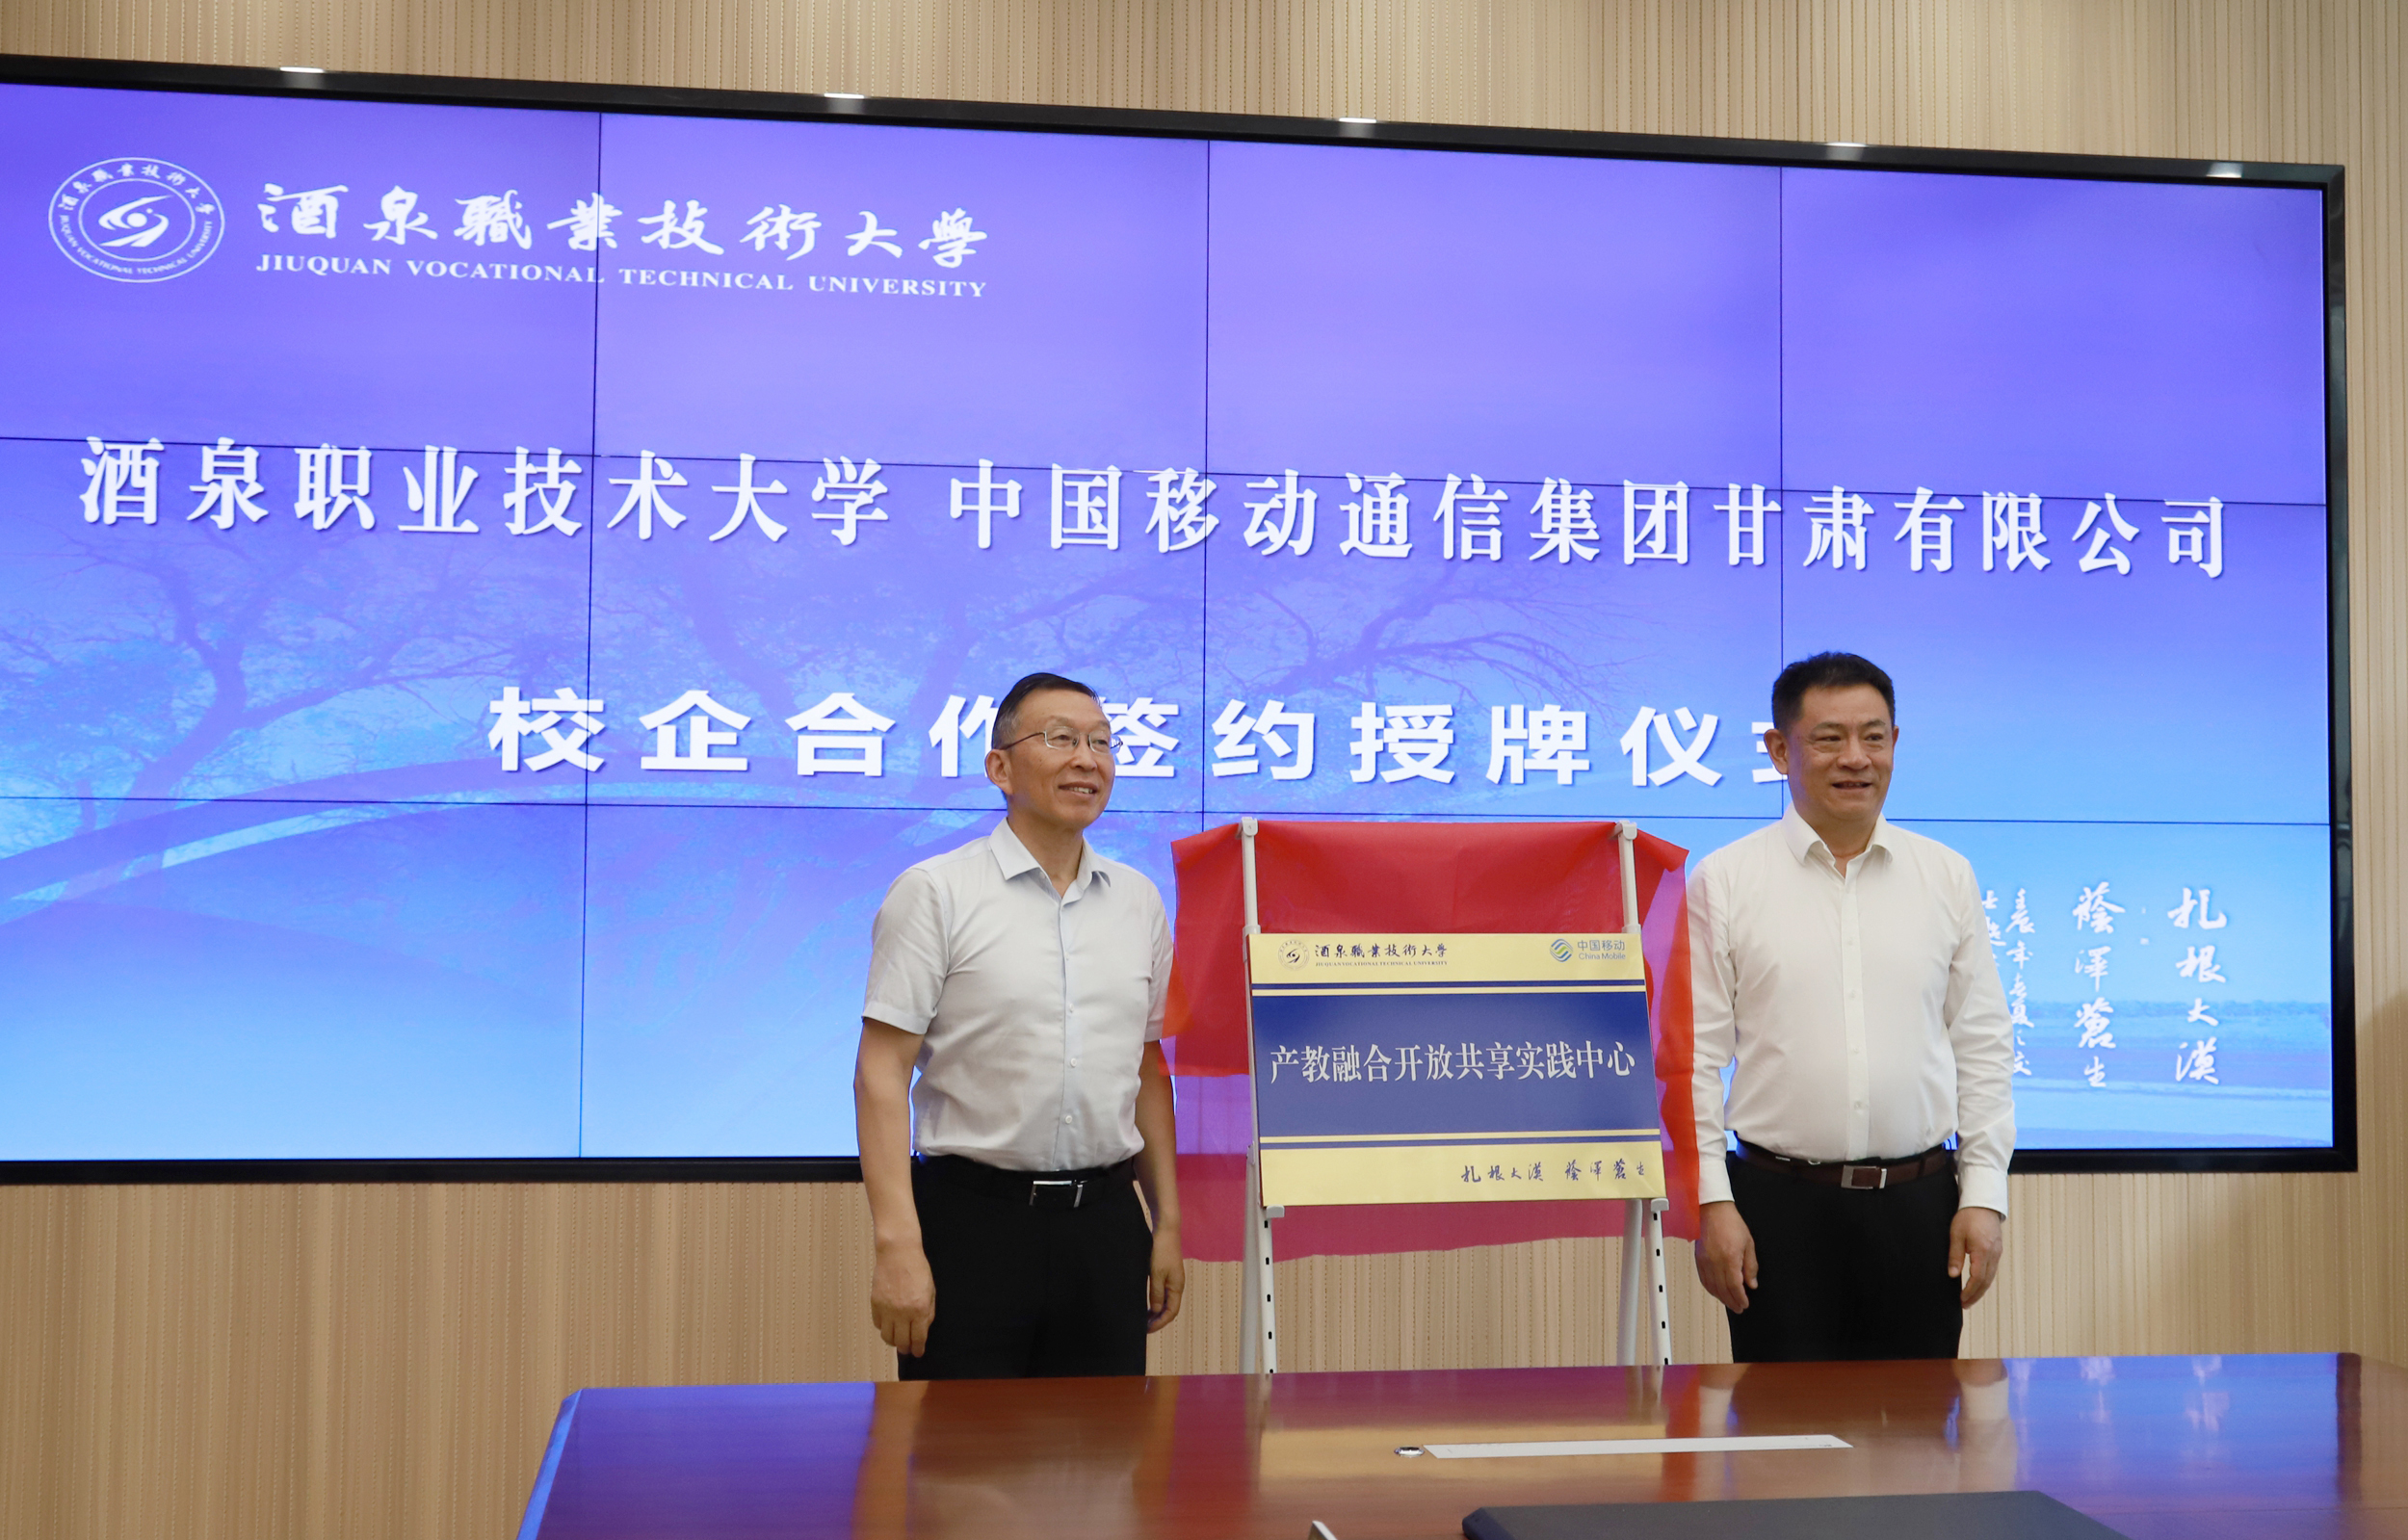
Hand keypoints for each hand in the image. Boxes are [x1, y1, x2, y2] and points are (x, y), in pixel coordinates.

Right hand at [871, 1239, 935, 1355]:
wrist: (898, 1252)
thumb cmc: (918, 1269)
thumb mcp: (931, 1291)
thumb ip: (928, 1312)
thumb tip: (923, 1329)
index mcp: (920, 1309)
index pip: (918, 1338)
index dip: (918, 1349)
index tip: (918, 1353)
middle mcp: (903, 1312)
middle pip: (901, 1341)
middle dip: (905, 1348)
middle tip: (907, 1348)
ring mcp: (887, 1309)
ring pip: (887, 1337)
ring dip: (893, 1341)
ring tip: (897, 1339)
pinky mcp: (875, 1303)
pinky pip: (878, 1324)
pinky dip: (883, 1327)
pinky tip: (888, 1324)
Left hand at [1147, 1226, 1185, 1332]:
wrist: (1166, 1229)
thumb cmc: (1161, 1250)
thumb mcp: (1156, 1274)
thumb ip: (1156, 1293)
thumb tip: (1156, 1311)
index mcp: (1177, 1287)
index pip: (1171, 1312)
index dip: (1160, 1323)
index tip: (1147, 1330)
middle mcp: (1176, 1285)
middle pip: (1170, 1309)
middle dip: (1158, 1320)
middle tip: (1144, 1327)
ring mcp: (1172, 1279)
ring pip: (1166, 1301)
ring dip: (1157, 1311)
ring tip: (1144, 1318)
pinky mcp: (1167, 1273)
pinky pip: (1163, 1293)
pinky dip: (1156, 1301)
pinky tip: (1147, 1302)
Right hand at [1694, 1200, 1756, 1312]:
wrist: (1713, 1210)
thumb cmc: (1731, 1223)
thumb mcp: (1749, 1244)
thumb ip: (1751, 1266)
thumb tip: (1752, 1284)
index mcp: (1730, 1258)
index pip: (1734, 1285)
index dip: (1740, 1298)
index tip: (1745, 1304)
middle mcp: (1715, 1262)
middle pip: (1723, 1289)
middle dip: (1732, 1301)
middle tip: (1739, 1308)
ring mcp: (1705, 1261)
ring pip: (1712, 1287)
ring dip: (1721, 1298)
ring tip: (1729, 1303)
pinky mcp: (1699, 1259)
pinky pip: (1703, 1279)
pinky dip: (1710, 1289)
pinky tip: (1716, 1292)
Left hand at [1950, 1206, 2003, 1306]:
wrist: (1983, 1203)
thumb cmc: (1968, 1217)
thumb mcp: (1956, 1235)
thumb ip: (1955, 1256)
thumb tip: (1952, 1275)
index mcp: (1982, 1251)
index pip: (1977, 1278)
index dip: (1970, 1291)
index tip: (1961, 1300)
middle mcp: (1993, 1254)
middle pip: (1986, 1281)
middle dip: (1975, 1295)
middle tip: (1965, 1304)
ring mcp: (1997, 1253)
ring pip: (1991, 1277)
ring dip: (1981, 1289)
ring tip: (1970, 1298)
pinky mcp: (1998, 1250)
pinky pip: (1992, 1270)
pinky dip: (1985, 1280)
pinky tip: (1978, 1284)